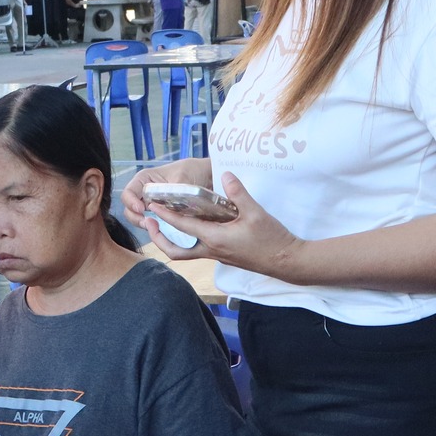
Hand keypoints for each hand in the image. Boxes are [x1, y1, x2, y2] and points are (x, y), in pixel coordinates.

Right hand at [119, 158, 211, 232]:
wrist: (207, 175)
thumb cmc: (193, 170)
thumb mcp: (182, 178)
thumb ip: (172, 192)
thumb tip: (165, 209)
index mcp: (144, 179)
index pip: (128, 193)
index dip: (131, 202)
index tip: (142, 210)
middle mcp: (144, 192)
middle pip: (129, 208)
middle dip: (135, 218)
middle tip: (148, 224)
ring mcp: (151, 203)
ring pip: (138, 218)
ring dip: (144, 224)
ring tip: (155, 227)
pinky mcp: (160, 213)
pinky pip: (152, 222)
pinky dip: (155, 227)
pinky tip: (164, 229)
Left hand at [148, 173, 304, 281]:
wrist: (287, 261)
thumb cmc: (271, 239)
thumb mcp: (256, 213)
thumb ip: (239, 193)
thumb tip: (225, 174)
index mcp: (215, 239)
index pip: (183, 228)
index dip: (165, 216)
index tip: (151, 206)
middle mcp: (212, 250)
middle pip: (176, 251)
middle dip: (159, 238)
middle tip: (149, 222)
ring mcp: (218, 255)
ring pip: (186, 252)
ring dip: (172, 240)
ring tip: (165, 223)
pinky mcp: (225, 255)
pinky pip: (199, 249)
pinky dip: (188, 239)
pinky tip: (193, 224)